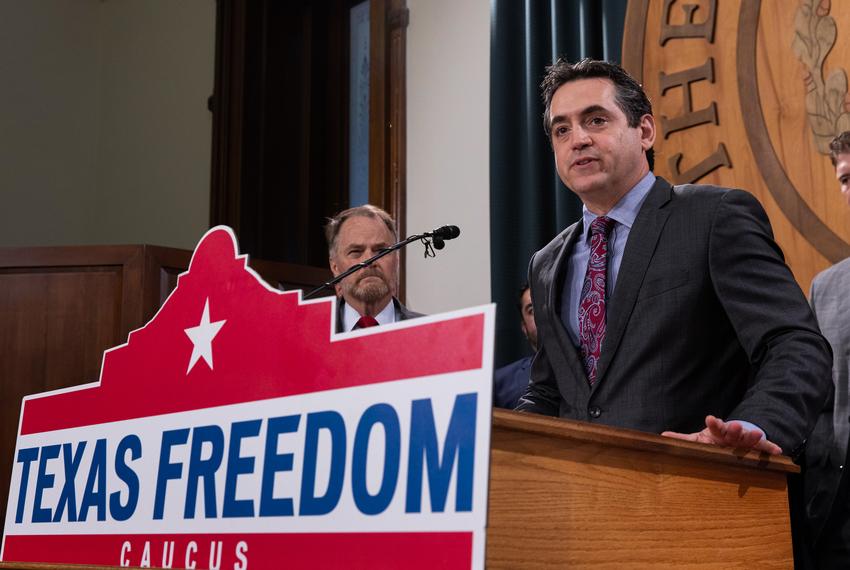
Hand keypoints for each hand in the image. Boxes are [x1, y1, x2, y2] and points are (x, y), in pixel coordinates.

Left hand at [661, 415, 781, 454]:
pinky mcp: (756, 447)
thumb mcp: (698, 440)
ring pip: (748, 438)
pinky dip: (770, 449)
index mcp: (717, 432)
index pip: (714, 427)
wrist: (733, 437)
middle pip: (733, 431)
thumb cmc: (713, 440)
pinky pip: (764, 449)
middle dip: (734, 428)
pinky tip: (779, 451)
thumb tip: (661, 438)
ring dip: (752, 436)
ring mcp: (744, 440)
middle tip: (736, 426)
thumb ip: (682, 440)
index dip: (713, 423)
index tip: (710, 419)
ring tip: (757, 434)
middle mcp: (732, 435)